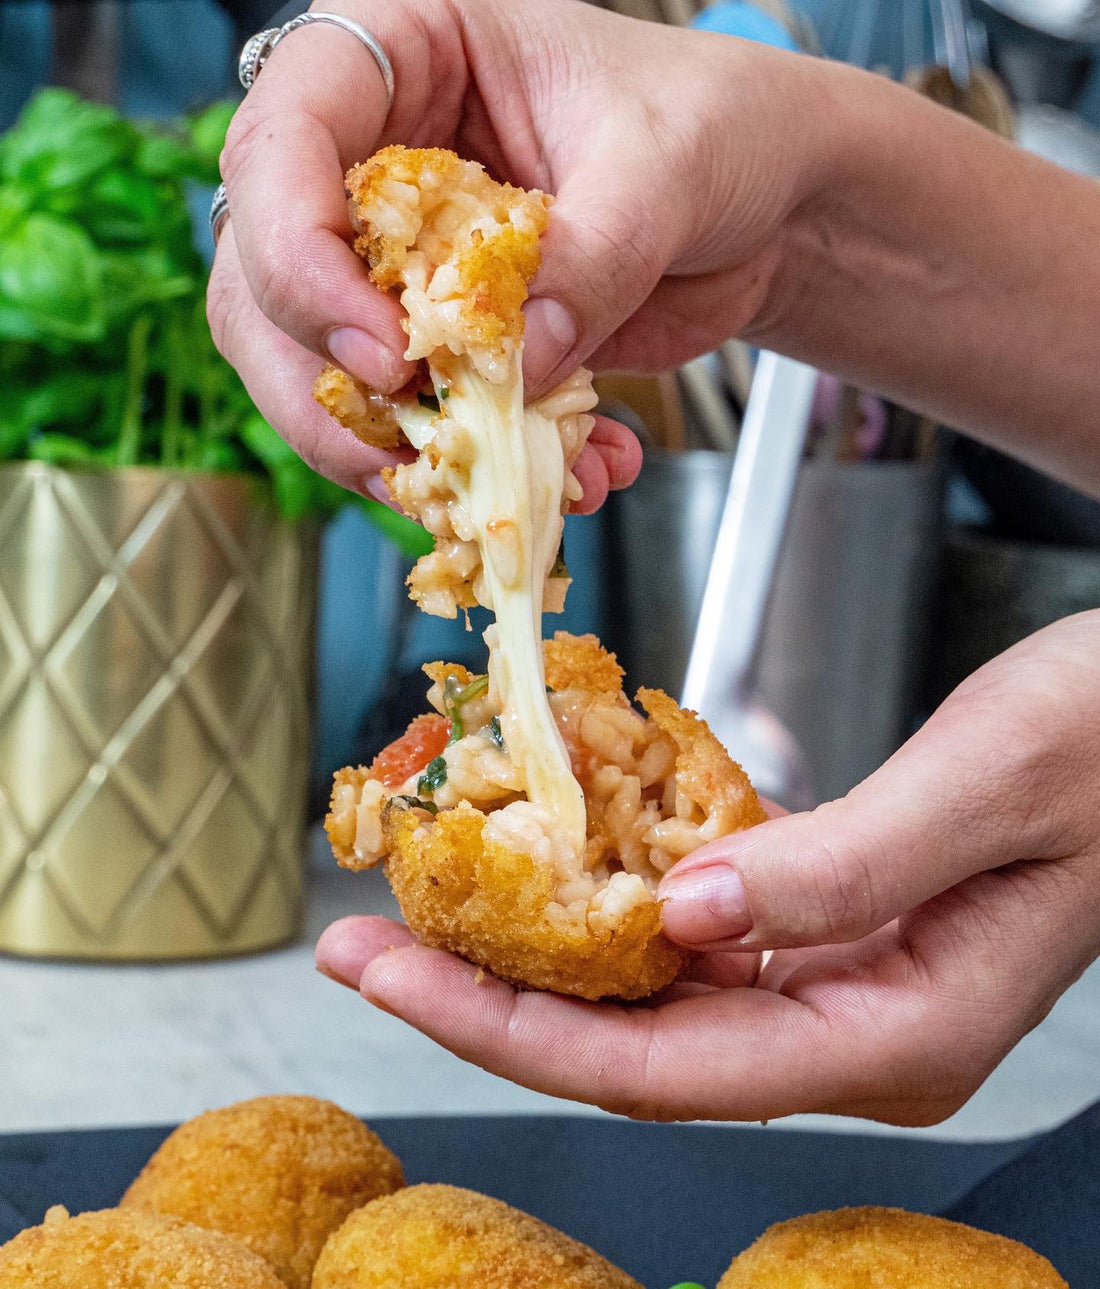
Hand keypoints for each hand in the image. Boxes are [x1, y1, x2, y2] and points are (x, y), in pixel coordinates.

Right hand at [207, 0, 826, 503]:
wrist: (761, 202)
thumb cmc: (711, 125)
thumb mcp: (664, 165)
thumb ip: (590, 256)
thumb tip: (521, 358)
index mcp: (400, 54)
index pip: (278, 145)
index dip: (297, 257)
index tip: (383, 349)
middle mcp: (372, 162)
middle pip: (261, 283)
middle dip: (328, 383)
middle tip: (416, 442)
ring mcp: (399, 261)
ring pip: (319, 374)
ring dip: (392, 452)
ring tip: (493, 483)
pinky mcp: (445, 343)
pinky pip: (414, 421)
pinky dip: (476, 470)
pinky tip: (576, 475)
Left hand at [316, 612, 1099, 1124]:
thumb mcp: (987, 785)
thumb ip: (846, 865)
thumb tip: (684, 918)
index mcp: (897, 1031)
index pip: (667, 1067)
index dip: (515, 1027)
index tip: (393, 977)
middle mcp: (853, 1030)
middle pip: (635, 1045)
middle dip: (487, 1001)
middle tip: (358, 949)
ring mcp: (836, 986)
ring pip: (650, 999)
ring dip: (531, 958)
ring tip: (420, 909)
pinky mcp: (823, 933)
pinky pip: (689, 942)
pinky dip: (602, 910)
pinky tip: (539, 872)